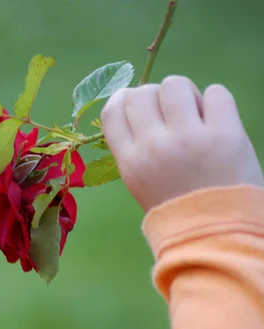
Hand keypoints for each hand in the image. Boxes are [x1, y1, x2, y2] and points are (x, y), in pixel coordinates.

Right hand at [100, 75, 263, 211]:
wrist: (217, 232)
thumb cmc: (177, 206)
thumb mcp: (140, 180)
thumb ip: (134, 145)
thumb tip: (137, 100)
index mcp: (130, 160)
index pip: (114, 110)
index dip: (124, 97)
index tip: (137, 100)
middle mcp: (154, 146)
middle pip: (143, 92)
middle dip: (157, 95)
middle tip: (173, 113)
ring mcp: (188, 138)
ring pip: (175, 84)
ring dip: (186, 93)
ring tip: (196, 113)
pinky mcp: (224, 134)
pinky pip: (215, 92)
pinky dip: (216, 101)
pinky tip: (218, 119)